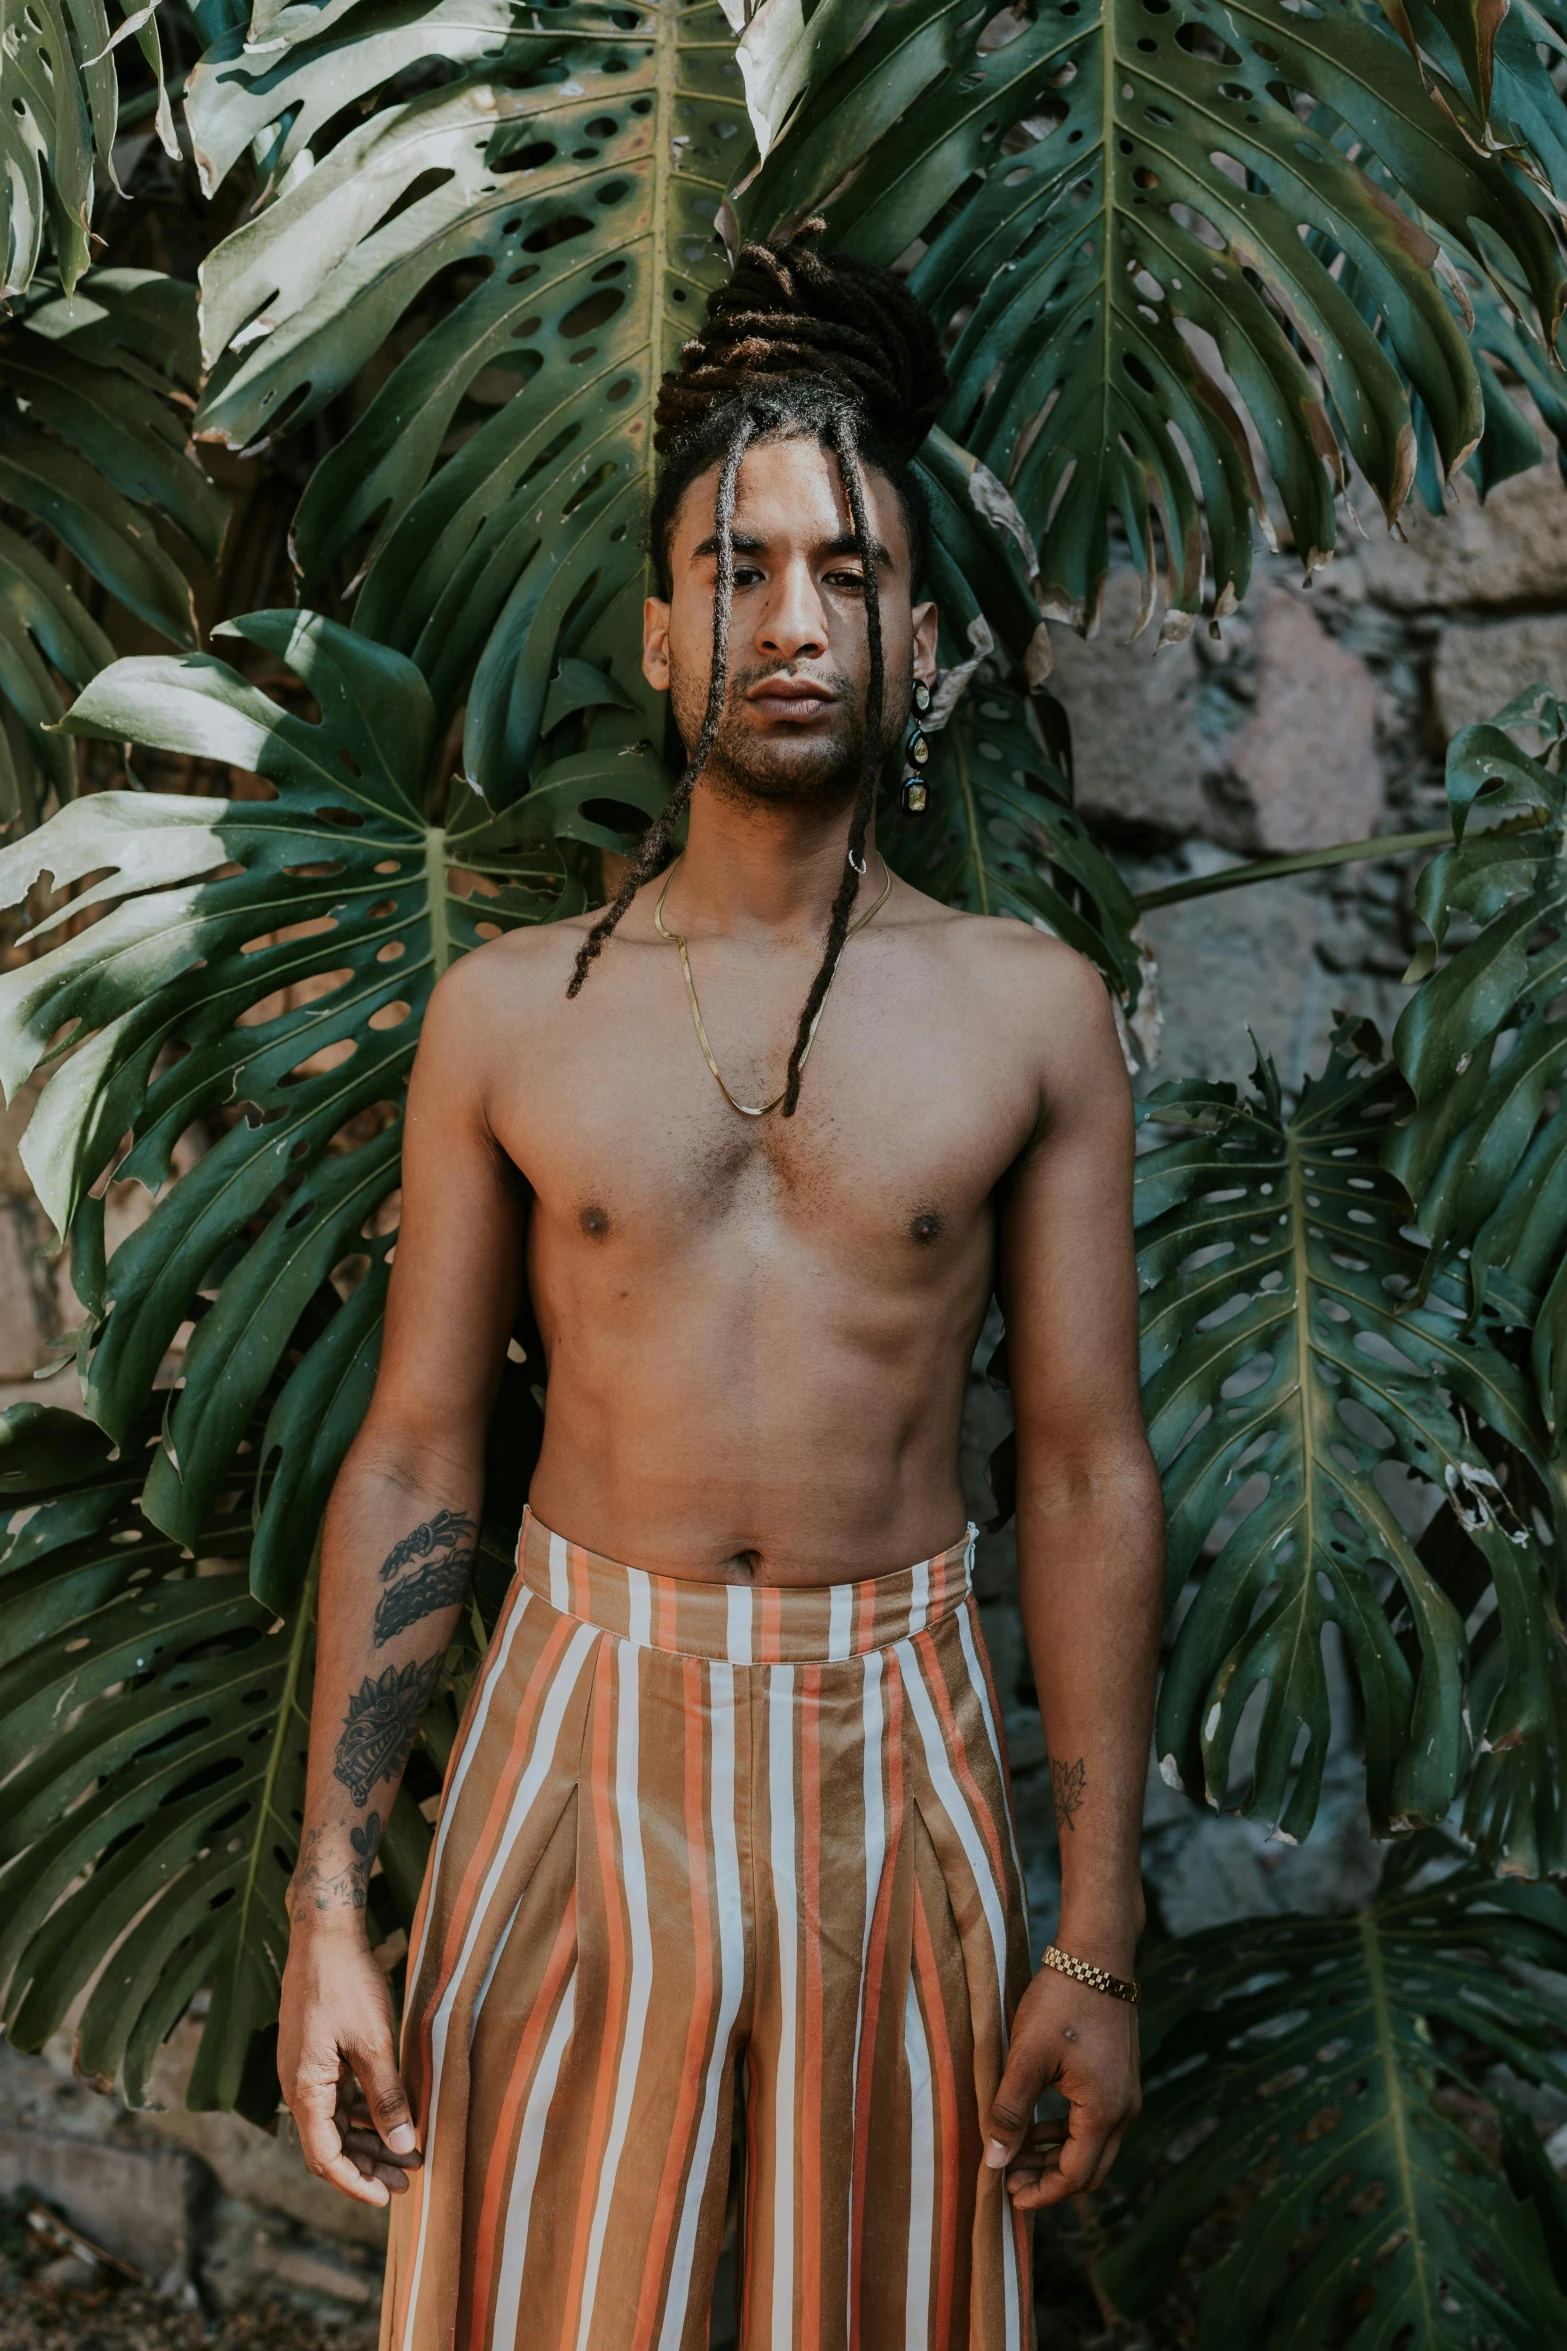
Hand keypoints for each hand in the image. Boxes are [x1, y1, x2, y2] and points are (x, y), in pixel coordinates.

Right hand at [278, 1920, 422, 2206]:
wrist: (324, 1934)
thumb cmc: (346, 1984)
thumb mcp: (374, 2043)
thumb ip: (387, 2096)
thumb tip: (402, 2145)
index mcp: (305, 2090)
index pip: (324, 2158)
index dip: (355, 2184)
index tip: (387, 2199)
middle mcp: (300, 2087)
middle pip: (330, 2145)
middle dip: (367, 2167)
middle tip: (407, 2180)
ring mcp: (307, 2070)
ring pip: (336, 2122)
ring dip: (368, 2140)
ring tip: (407, 2153)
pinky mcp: (318, 2055)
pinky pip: (339, 2097)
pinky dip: (364, 2112)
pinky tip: (392, 2117)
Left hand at [985, 1960, 1140, 2208]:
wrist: (1098, 1954)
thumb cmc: (1061, 2001)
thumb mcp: (1026, 2056)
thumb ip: (1009, 2111)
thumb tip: (994, 2161)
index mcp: (1104, 2111)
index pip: (1074, 2176)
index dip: (1042, 2193)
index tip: (1008, 2197)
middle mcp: (1124, 2110)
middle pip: (1089, 2171)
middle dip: (1049, 2181)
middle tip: (1009, 2178)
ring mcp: (1127, 2094)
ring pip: (1094, 2148)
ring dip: (1057, 2156)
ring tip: (1016, 2152)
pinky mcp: (1120, 2078)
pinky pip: (1096, 2123)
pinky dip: (1068, 2133)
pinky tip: (1037, 2123)